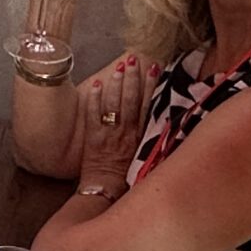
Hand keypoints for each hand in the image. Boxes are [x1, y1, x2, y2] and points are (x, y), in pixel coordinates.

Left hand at [77, 54, 152, 184]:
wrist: (106, 191)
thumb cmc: (125, 174)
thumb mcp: (142, 153)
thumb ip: (148, 134)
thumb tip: (157, 115)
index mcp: (141, 136)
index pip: (147, 105)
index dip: (151, 85)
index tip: (154, 68)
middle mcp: (127, 133)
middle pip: (131, 100)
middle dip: (132, 78)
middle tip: (133, 59)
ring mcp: (110, 134)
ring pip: (114, 105)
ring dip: (116, 84)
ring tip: (119, 68)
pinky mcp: (93, 138)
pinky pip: (93, 115)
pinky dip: (94, 99)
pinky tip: (95, 84)